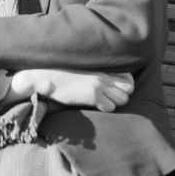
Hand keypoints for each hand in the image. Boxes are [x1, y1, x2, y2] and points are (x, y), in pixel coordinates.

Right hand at [12, 69, 133, 111]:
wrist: (46, 78)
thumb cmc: (60, 74)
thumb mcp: (80, 69)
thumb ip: (95, 73)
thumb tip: (106, 81)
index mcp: (100, 67)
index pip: (128, 77)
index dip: (125, 86)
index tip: (116, 89)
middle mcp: (103, 75)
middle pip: (128, 90)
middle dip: (121, 96)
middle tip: (108, 98)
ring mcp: (99, 85)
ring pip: (122, 100)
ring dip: (113, 103)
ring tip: (100, 101)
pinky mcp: (93, 96)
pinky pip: (110, 107)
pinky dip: (103, 108)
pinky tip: (92, 104)